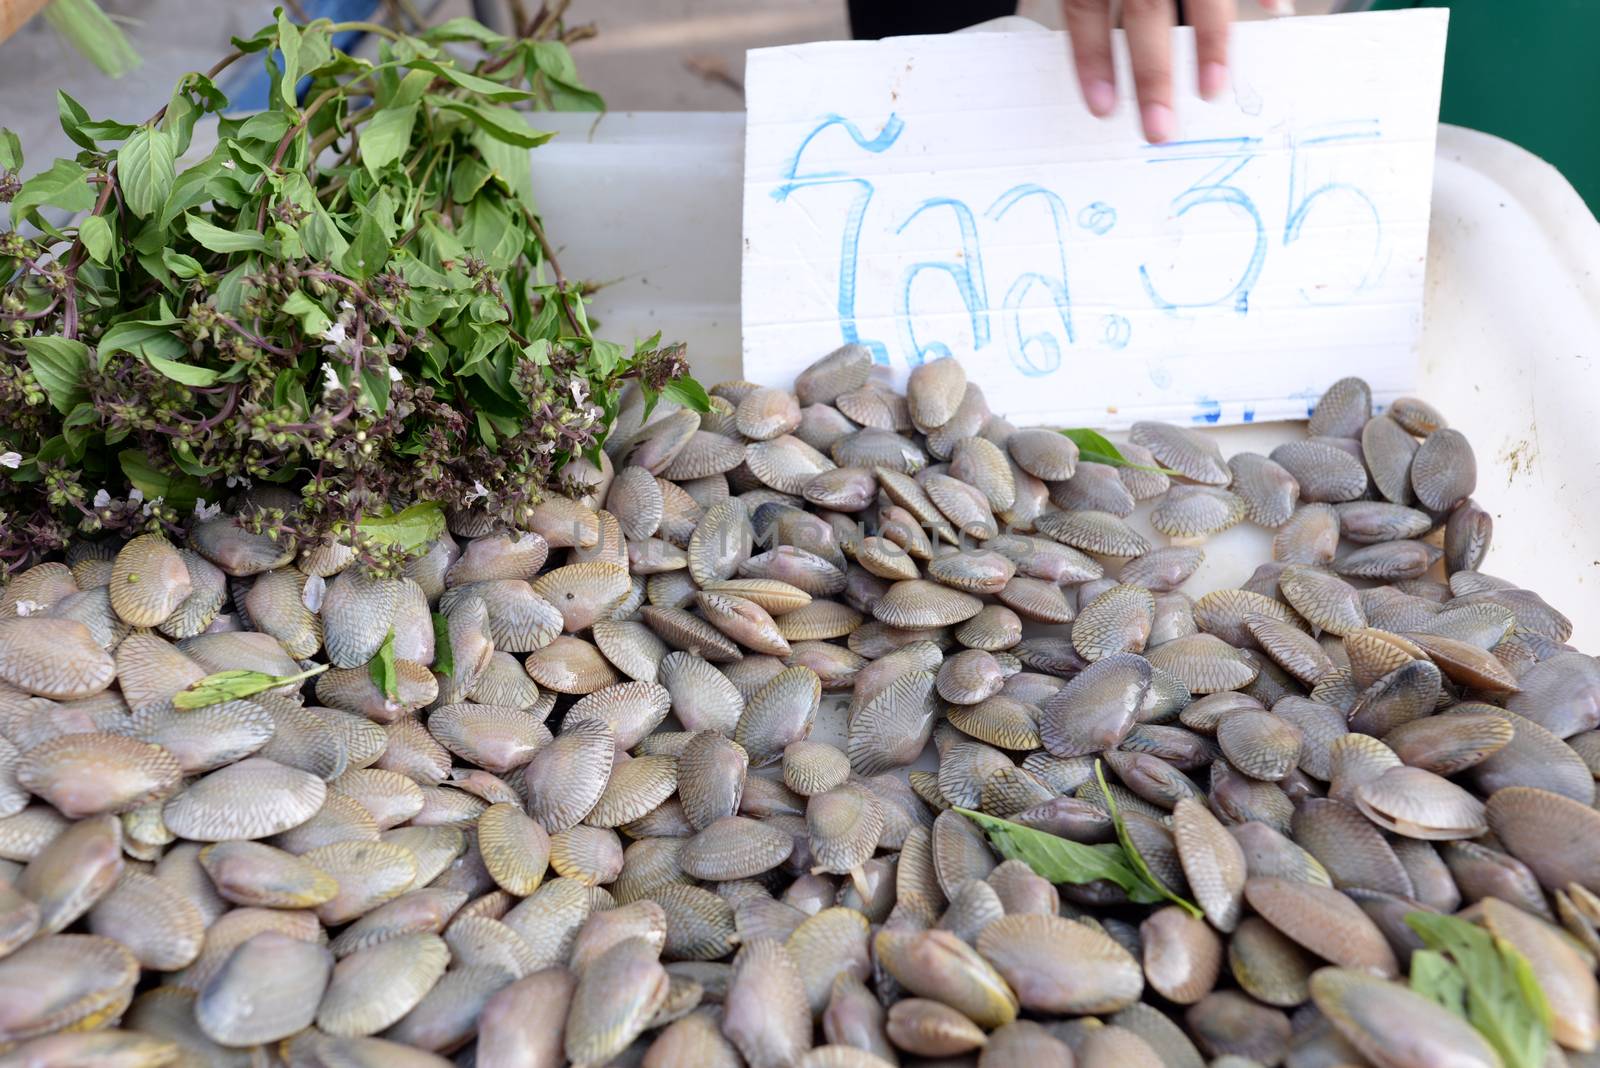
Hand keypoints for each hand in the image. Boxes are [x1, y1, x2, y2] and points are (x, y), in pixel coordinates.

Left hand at [1062, 0, 1237, 143]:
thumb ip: (1094, 0)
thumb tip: (1088, 56)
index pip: (1086, 8)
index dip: (1091, 57)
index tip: (1101, 109)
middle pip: (1146, 14)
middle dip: (1152, 74)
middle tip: (1158, 130)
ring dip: (1210, 44)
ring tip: (1212, 90)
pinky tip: (1269, 14)